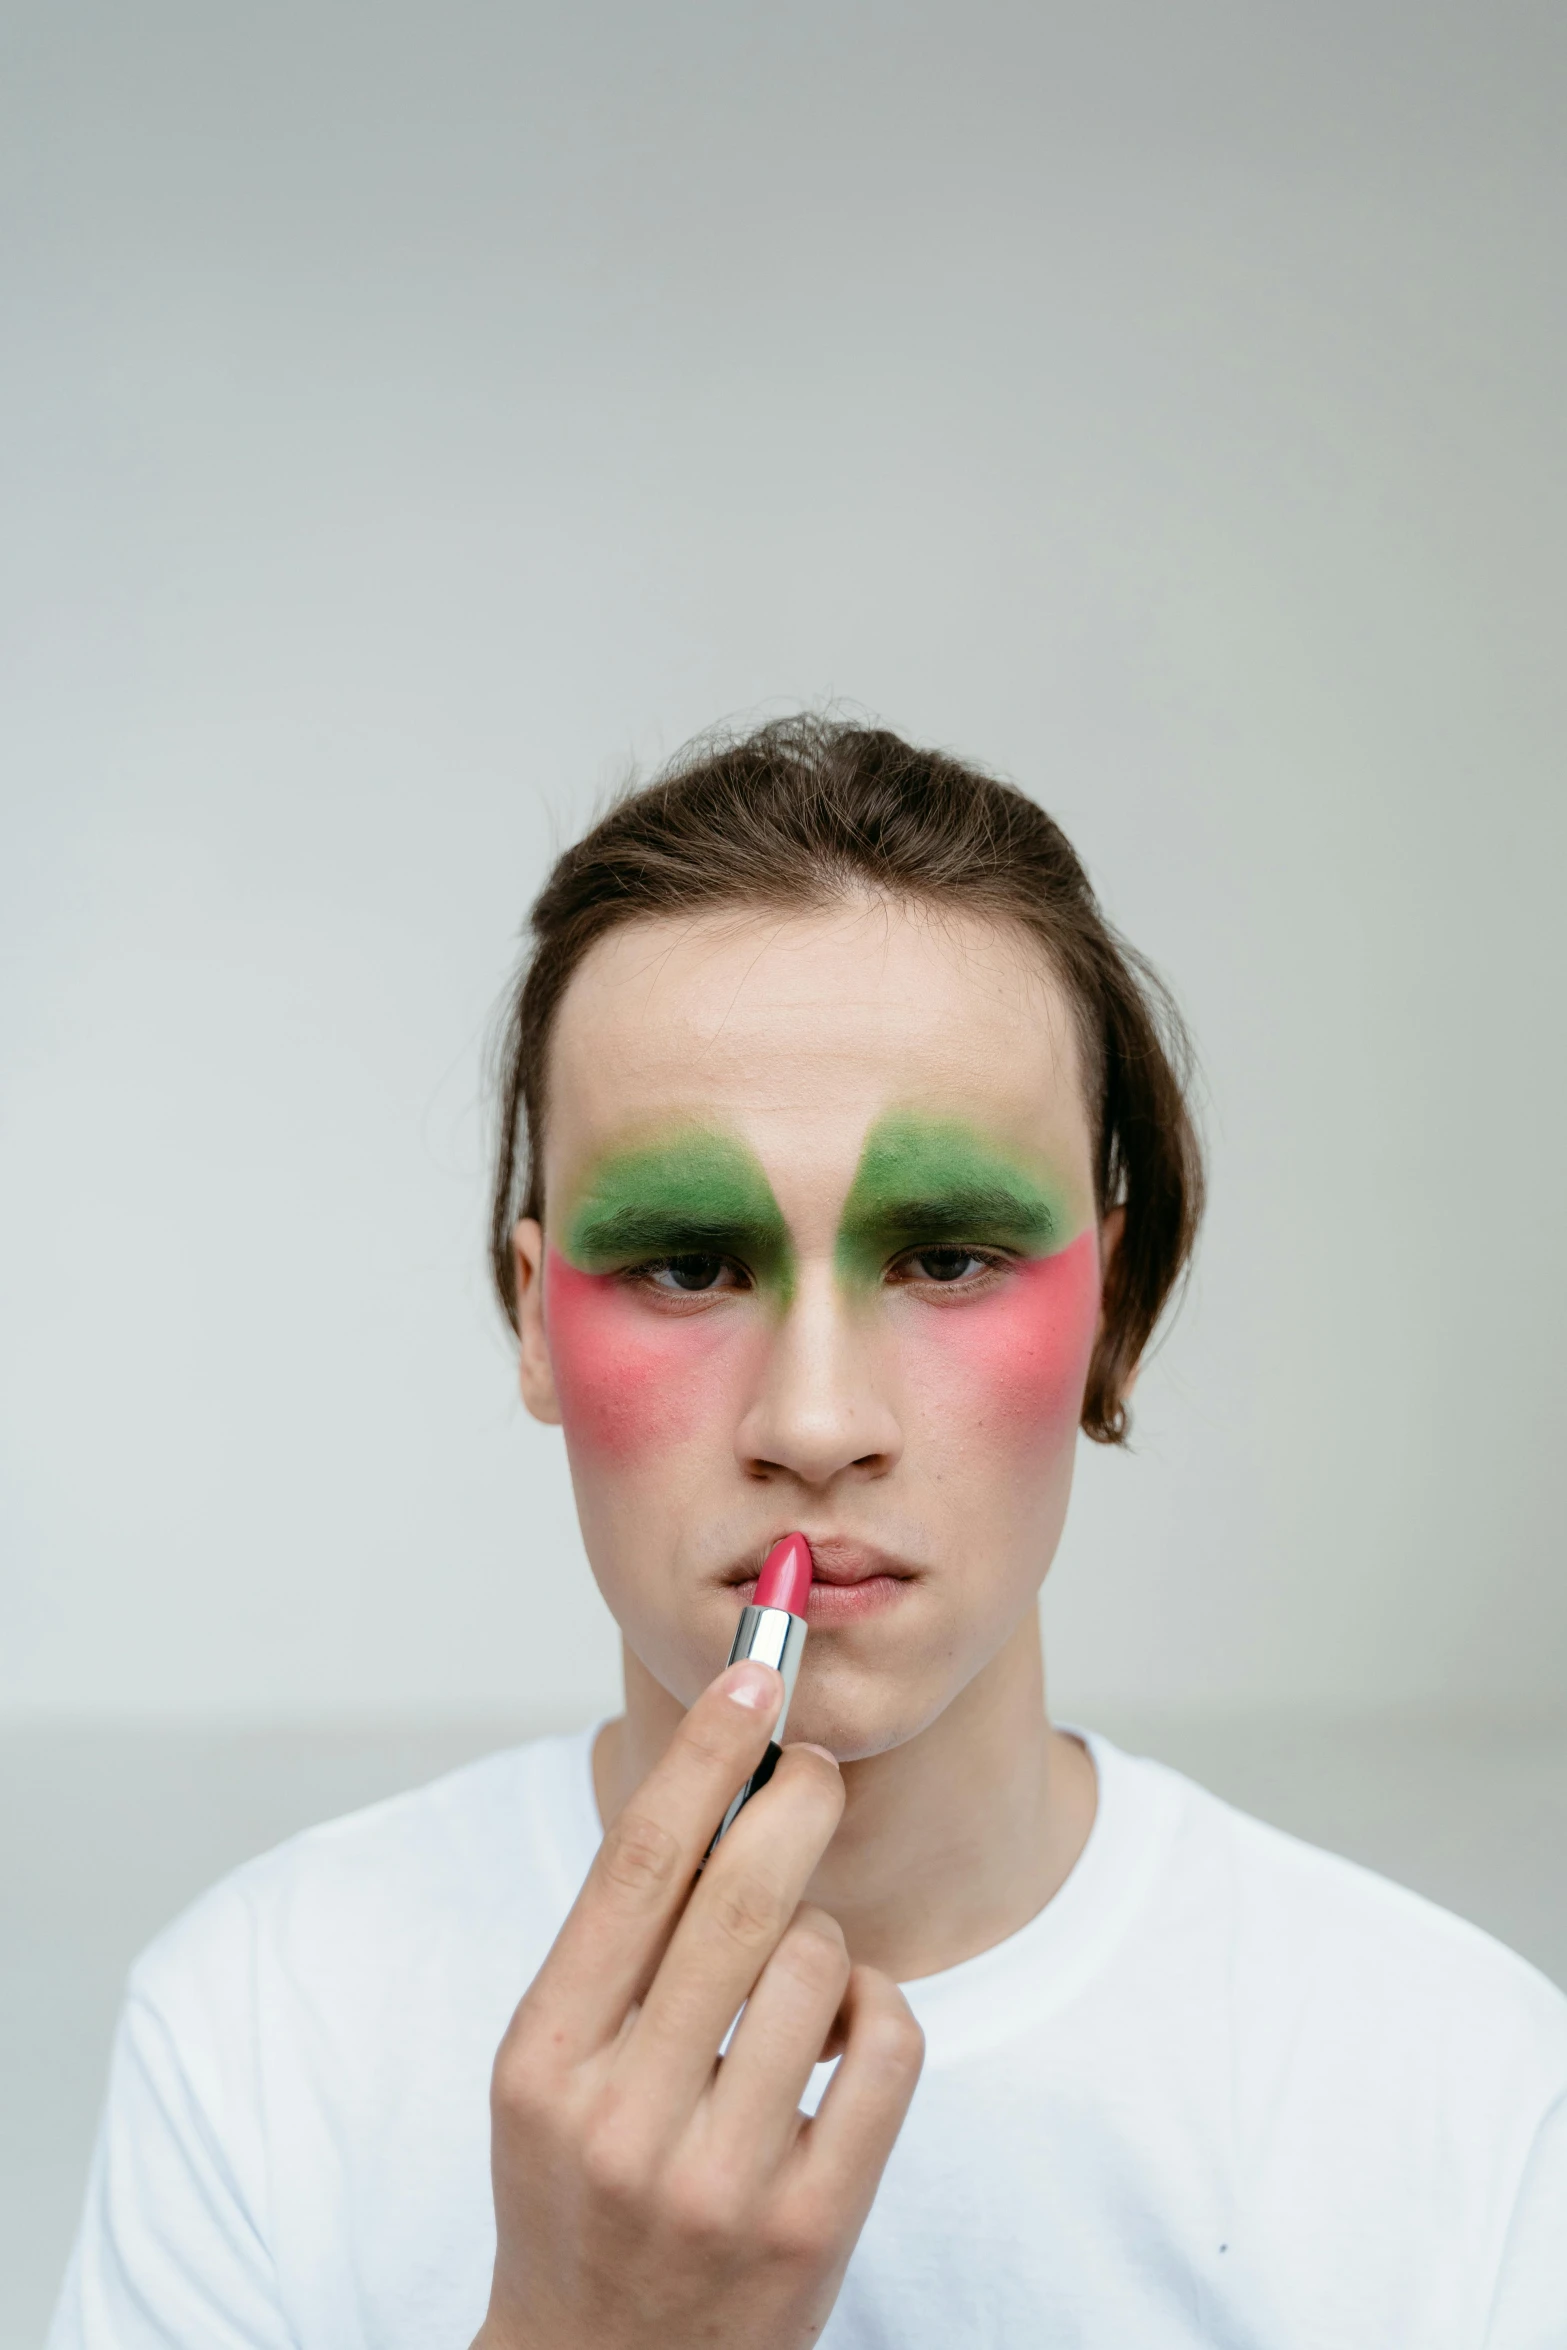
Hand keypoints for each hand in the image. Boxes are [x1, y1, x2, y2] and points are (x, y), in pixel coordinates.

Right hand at [472, 1660, 923, 2349]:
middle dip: (799, 1798)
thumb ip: (619, 1946)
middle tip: (818, 1768)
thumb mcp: (554, 2072)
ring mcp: (718, 2180)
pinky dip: (879, 2011)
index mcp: (542, 2059)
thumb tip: (715, 1775)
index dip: (702, 1754)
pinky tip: (845, 2031)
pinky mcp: (811, 2229)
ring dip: (826, 1937)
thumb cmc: (582, 2191)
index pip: (633, 1865)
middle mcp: (620, 2118)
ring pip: (821, 1962)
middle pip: (741, 1894)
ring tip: (799, 1973)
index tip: (754, 1676)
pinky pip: (887, 2047)